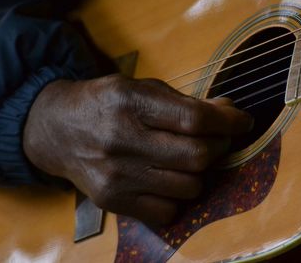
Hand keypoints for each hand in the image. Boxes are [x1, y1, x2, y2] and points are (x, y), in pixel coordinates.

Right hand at [23, 74, 251, 223]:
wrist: (56, 129)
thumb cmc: (105, 104)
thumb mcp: (140, 88)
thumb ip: (184, 102)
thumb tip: (229, 112)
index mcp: (130, 103)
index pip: (194, 119)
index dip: (228, 122)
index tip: (243, 121)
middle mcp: (121, 140)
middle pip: (197, 156)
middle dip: (219, 147)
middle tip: (218, 140)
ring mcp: (117, 175)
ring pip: (189, 187)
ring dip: (201, 173)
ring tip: (190, 159)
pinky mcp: (113, 201)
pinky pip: (168, 211)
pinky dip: (178, 197)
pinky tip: (169, 180)